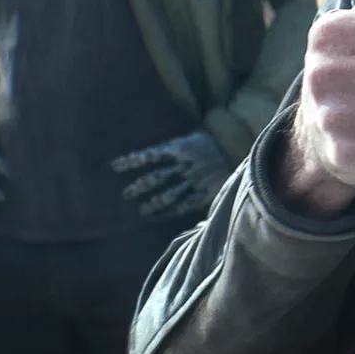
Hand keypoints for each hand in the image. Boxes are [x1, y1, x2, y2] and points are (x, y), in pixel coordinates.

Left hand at [111, 130, 231, 219]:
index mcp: (180, 148)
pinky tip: (159, 215)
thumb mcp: (193, 138)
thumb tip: (155, 154)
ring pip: (171, 193)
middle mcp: (185, 164)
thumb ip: (175, 146)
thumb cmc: (212, 143)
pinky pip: (185, 204)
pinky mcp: (205, 191)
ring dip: (155, 202)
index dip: (132, 161)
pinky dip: (171, 210)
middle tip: (127, 194)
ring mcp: (195, 179)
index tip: (115, 167)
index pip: (150, 155)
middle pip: (158, 177)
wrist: (238, 149)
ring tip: (143, 209)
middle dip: (141, 186)